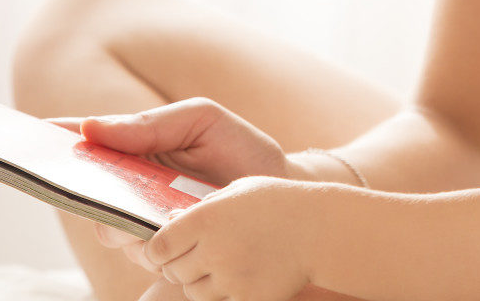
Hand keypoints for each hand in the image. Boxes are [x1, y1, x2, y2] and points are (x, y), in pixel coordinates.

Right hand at [49, 98, 291, 272]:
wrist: (281, 194)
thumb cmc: (240, 150)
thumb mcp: (202, 120)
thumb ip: (150, 123)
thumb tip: (92, 127)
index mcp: (135, 147)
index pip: (84, 142)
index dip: (52, 140)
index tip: (26, 137)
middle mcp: (131, 188)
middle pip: (84, 192)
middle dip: (73, 186)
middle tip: (75, 178)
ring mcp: (144, 223)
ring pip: (108, 228)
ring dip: (117, 218)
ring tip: (143, 205)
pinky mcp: (165, 253)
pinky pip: (142, 253)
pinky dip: (148, 243)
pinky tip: (168, 230)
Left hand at [144, 176, 315, 300]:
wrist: (320, 228)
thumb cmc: (279, 202)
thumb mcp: (239, 190)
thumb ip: (202, 207)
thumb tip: (170, 221)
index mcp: (206, 218)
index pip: (158, 247)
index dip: (158, 250)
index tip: (165, 248)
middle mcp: (213, 250)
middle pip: (173, 271)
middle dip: (180, 264)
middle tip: (198, 254)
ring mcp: (230, 278)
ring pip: (193, 291)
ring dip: (201, 281)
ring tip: (223, 264)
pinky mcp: (247, 299)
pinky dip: (224, 293)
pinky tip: (241, 275)